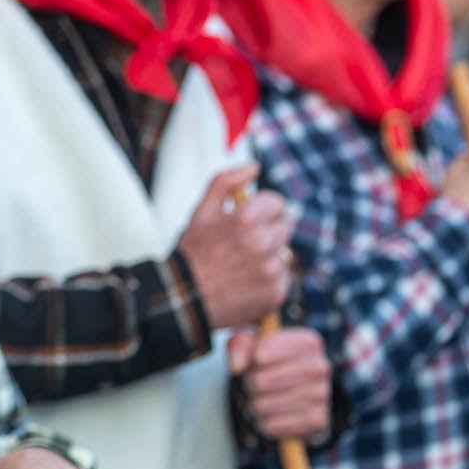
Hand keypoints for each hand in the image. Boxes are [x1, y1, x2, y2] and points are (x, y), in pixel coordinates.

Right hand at [176, 165, 290, 330]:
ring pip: (284, 254)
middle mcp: (263, 244)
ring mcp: (271, 270)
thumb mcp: (202, 211)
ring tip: (242, 267)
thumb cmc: (192, 253)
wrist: (184, 301)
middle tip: (243, 246)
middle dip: (267, 233)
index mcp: (247, 219)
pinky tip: (246, 284)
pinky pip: (283, 279)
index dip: (264, 210)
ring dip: (268, 258)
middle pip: (284, 228)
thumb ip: (226, 182)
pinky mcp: (276, 293)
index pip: (278, 203)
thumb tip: (254, 167)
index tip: (252, 220)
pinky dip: (268, 281)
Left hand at [228, 327, 331, 441]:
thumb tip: (237, 366)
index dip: (254, 358)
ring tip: (258, 398)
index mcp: (308, 342)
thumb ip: (240, 345)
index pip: (270, 349)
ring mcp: (321, 394)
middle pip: (263, 381)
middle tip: (250, 383)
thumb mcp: (252, 344)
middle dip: (249, 384)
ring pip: (266, 405)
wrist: (291, 387)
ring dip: (254, 404)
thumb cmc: (268, 361)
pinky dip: (264, 422)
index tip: (253, 360)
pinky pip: (275, 425)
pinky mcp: (317, 419)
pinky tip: (268, 414)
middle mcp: (320, 367)